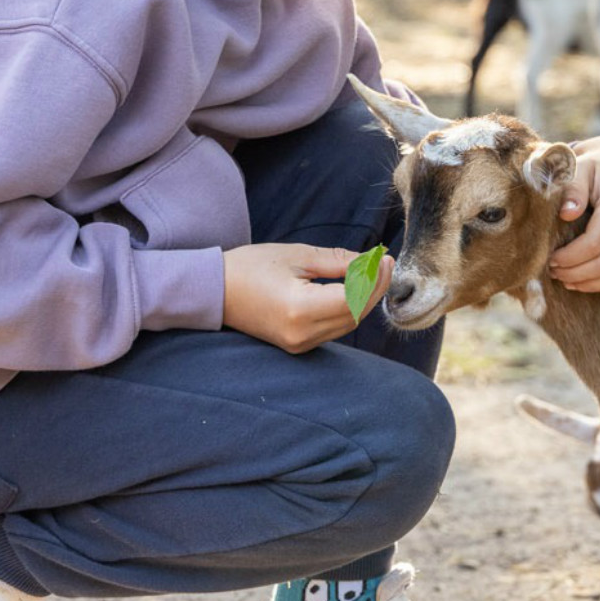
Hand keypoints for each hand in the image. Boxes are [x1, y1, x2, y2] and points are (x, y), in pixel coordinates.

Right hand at [221, 243, 390, 351]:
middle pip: (355, 315)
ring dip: (364, 300)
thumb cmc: (251, 267)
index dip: (374, 279)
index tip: (384, 258)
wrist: (215, 291)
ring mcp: (298, 344)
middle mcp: (301, 334)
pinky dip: (348, 310)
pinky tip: (352, 289)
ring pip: (347, 325)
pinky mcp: (296, 345)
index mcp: (300, 309)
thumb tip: (371, 262)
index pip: (354, 299)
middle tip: (383, 263)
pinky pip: (333, 329)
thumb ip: (338, 261)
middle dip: (374, 289)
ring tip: (371, 273)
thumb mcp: (297, 255)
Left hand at [547, 137, 599, 292]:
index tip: (550, 260)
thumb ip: (572, 188)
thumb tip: (567, 213)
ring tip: (568, 280)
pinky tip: (588, 281)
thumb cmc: (597, 168)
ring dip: (591, 284)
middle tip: (555, 273)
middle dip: (576, 274)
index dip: (569, 258)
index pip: (594, 244)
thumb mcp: (581, 167)